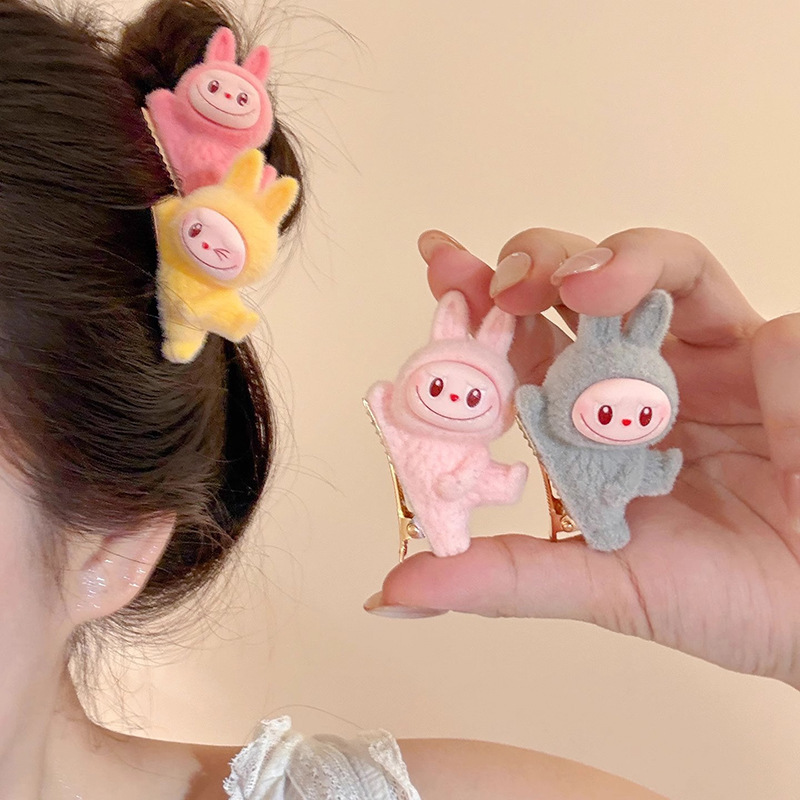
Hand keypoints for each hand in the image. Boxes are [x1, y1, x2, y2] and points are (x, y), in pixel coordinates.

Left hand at [367, 227, 799, 689]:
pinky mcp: (764, 347)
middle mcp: (634, 383)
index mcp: (586, 429)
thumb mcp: (604, 585)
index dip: (475, 317)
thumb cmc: (728, 603)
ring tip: (577, 286)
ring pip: (641, 267)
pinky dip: (676, 284)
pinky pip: (720, 296)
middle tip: (491, 279)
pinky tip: (672, 321)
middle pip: (569, 294)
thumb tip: (391, 591)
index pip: (519, 356)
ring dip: (600, 260)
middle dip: (527, 268)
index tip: (438, 272)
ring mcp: (699, 358)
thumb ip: (503, 579)